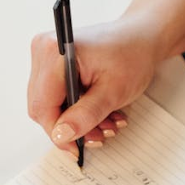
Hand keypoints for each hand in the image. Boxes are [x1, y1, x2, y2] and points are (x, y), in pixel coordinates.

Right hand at [26, 17, 159, 152]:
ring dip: (78, 119)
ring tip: (106, 122)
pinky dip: (78, 108)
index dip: (58, 132)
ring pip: (51, 103)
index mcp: (55, 53)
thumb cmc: (132, 54)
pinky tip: (100, 111)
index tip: (76, 147)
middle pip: (43, 106)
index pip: (42, 105)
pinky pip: (57, 95)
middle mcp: (44, 50)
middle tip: (98, 135)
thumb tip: (61, 135)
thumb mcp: (113, 91)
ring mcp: (47, 56)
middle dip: (71, 126)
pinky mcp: (53, 62)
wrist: (141, 36)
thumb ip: (85, 115)